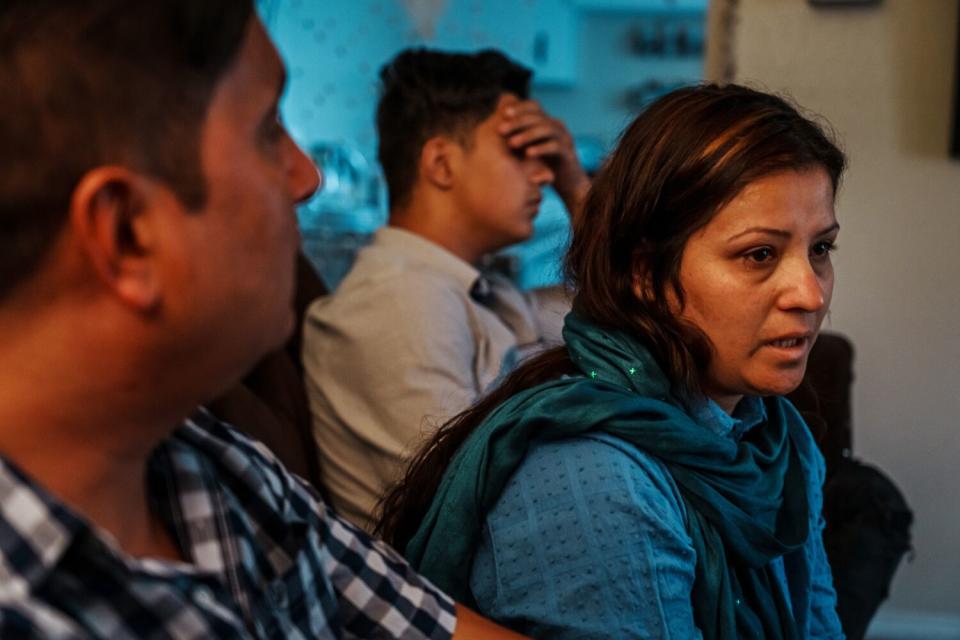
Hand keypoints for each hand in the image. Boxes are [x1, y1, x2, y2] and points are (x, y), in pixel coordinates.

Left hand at [497, 100, 590, 219]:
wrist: (567, 183)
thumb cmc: (545, 164)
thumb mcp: (529, 147)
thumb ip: (518, 137)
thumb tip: (496, 128)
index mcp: (547, 122)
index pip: (534, 107)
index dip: (519, 108)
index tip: (503, 114)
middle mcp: (557, 127)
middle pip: (537, 117)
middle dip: (517, 122)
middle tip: (501, 130)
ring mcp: (564, 139)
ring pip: (546, 129)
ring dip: (527, 135)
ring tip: (511, 144)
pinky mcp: (568, 153)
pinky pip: (555, 146)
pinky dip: (540, 148)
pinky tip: (528, 154)